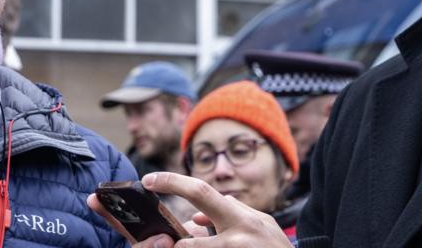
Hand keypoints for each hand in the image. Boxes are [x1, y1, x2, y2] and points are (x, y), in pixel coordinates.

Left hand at [87, 172, 292, 246]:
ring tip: (179, 244)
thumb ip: (227, 215)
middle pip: (186, 242)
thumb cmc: (273, 247)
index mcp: (239, 219)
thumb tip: (195, 218)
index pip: (201, 193)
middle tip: (156, 241)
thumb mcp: (257, 225)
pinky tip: (185, 245)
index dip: (172, 184)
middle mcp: (235, 240)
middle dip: (167, 244)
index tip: (148, 180)